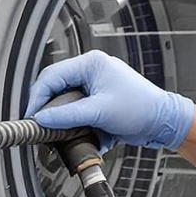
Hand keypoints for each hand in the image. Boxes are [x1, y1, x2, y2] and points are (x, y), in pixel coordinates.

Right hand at [25, 51, 194, 149]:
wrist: (163, 122)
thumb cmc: (141, 108)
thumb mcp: (99, 112)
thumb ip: (68, 115)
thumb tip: (43, 118)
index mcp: (90, 63)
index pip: (52, 76)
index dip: (38, 97)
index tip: (32, 115)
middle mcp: (91, 71)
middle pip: (57, 89)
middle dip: (51, 109)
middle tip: (43, 125)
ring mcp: (95, 87)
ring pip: (66, 102)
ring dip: (65, 119)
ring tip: (64, 131)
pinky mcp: (98, 102)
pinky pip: (78, 111)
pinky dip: (77, 124)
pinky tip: (84, 133)